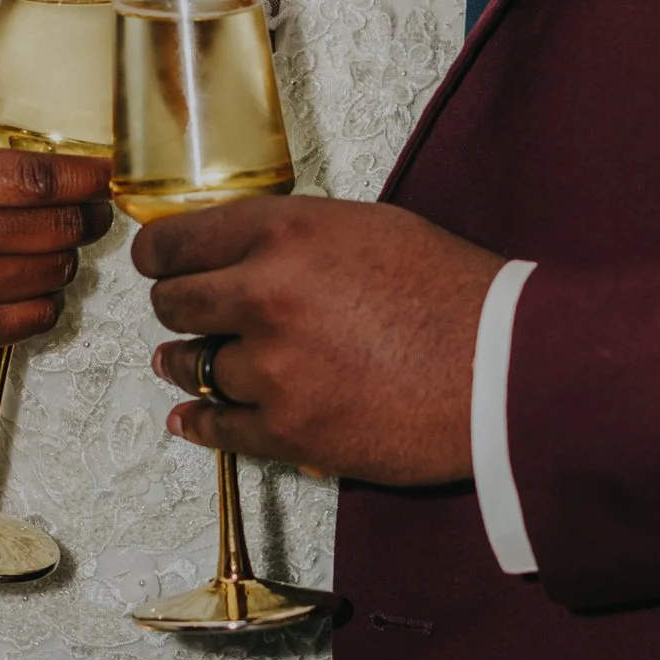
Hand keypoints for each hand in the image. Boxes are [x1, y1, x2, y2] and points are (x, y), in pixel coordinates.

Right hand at [0, 107, 112, 372]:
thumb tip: (2, 101)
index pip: (36, 175)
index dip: (86, 174)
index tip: (104, 170)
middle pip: (58, 226)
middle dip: (87, 215)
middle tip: (89, 207)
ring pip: (56, 271)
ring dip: (67, 256)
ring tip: (53, 242)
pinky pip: (38, 317)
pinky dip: (46, 298)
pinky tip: (28, 282)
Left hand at [135, 196, 497, 483]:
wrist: (503, 370)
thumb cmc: (455, 294)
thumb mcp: (372, 229)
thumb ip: (300, 236)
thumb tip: (252, 251)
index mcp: (286, 233)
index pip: (182, 239)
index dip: (159, 253)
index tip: (156, 261)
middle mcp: (266, 295)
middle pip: (175, 301)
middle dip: (175, 305)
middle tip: (180, 310)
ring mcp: (272, 368)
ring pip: (191, 366)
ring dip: (186, 363)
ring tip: (182, 362)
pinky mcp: (289, 430)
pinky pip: (218, 427)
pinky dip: (198, 422)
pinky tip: (187, 418)